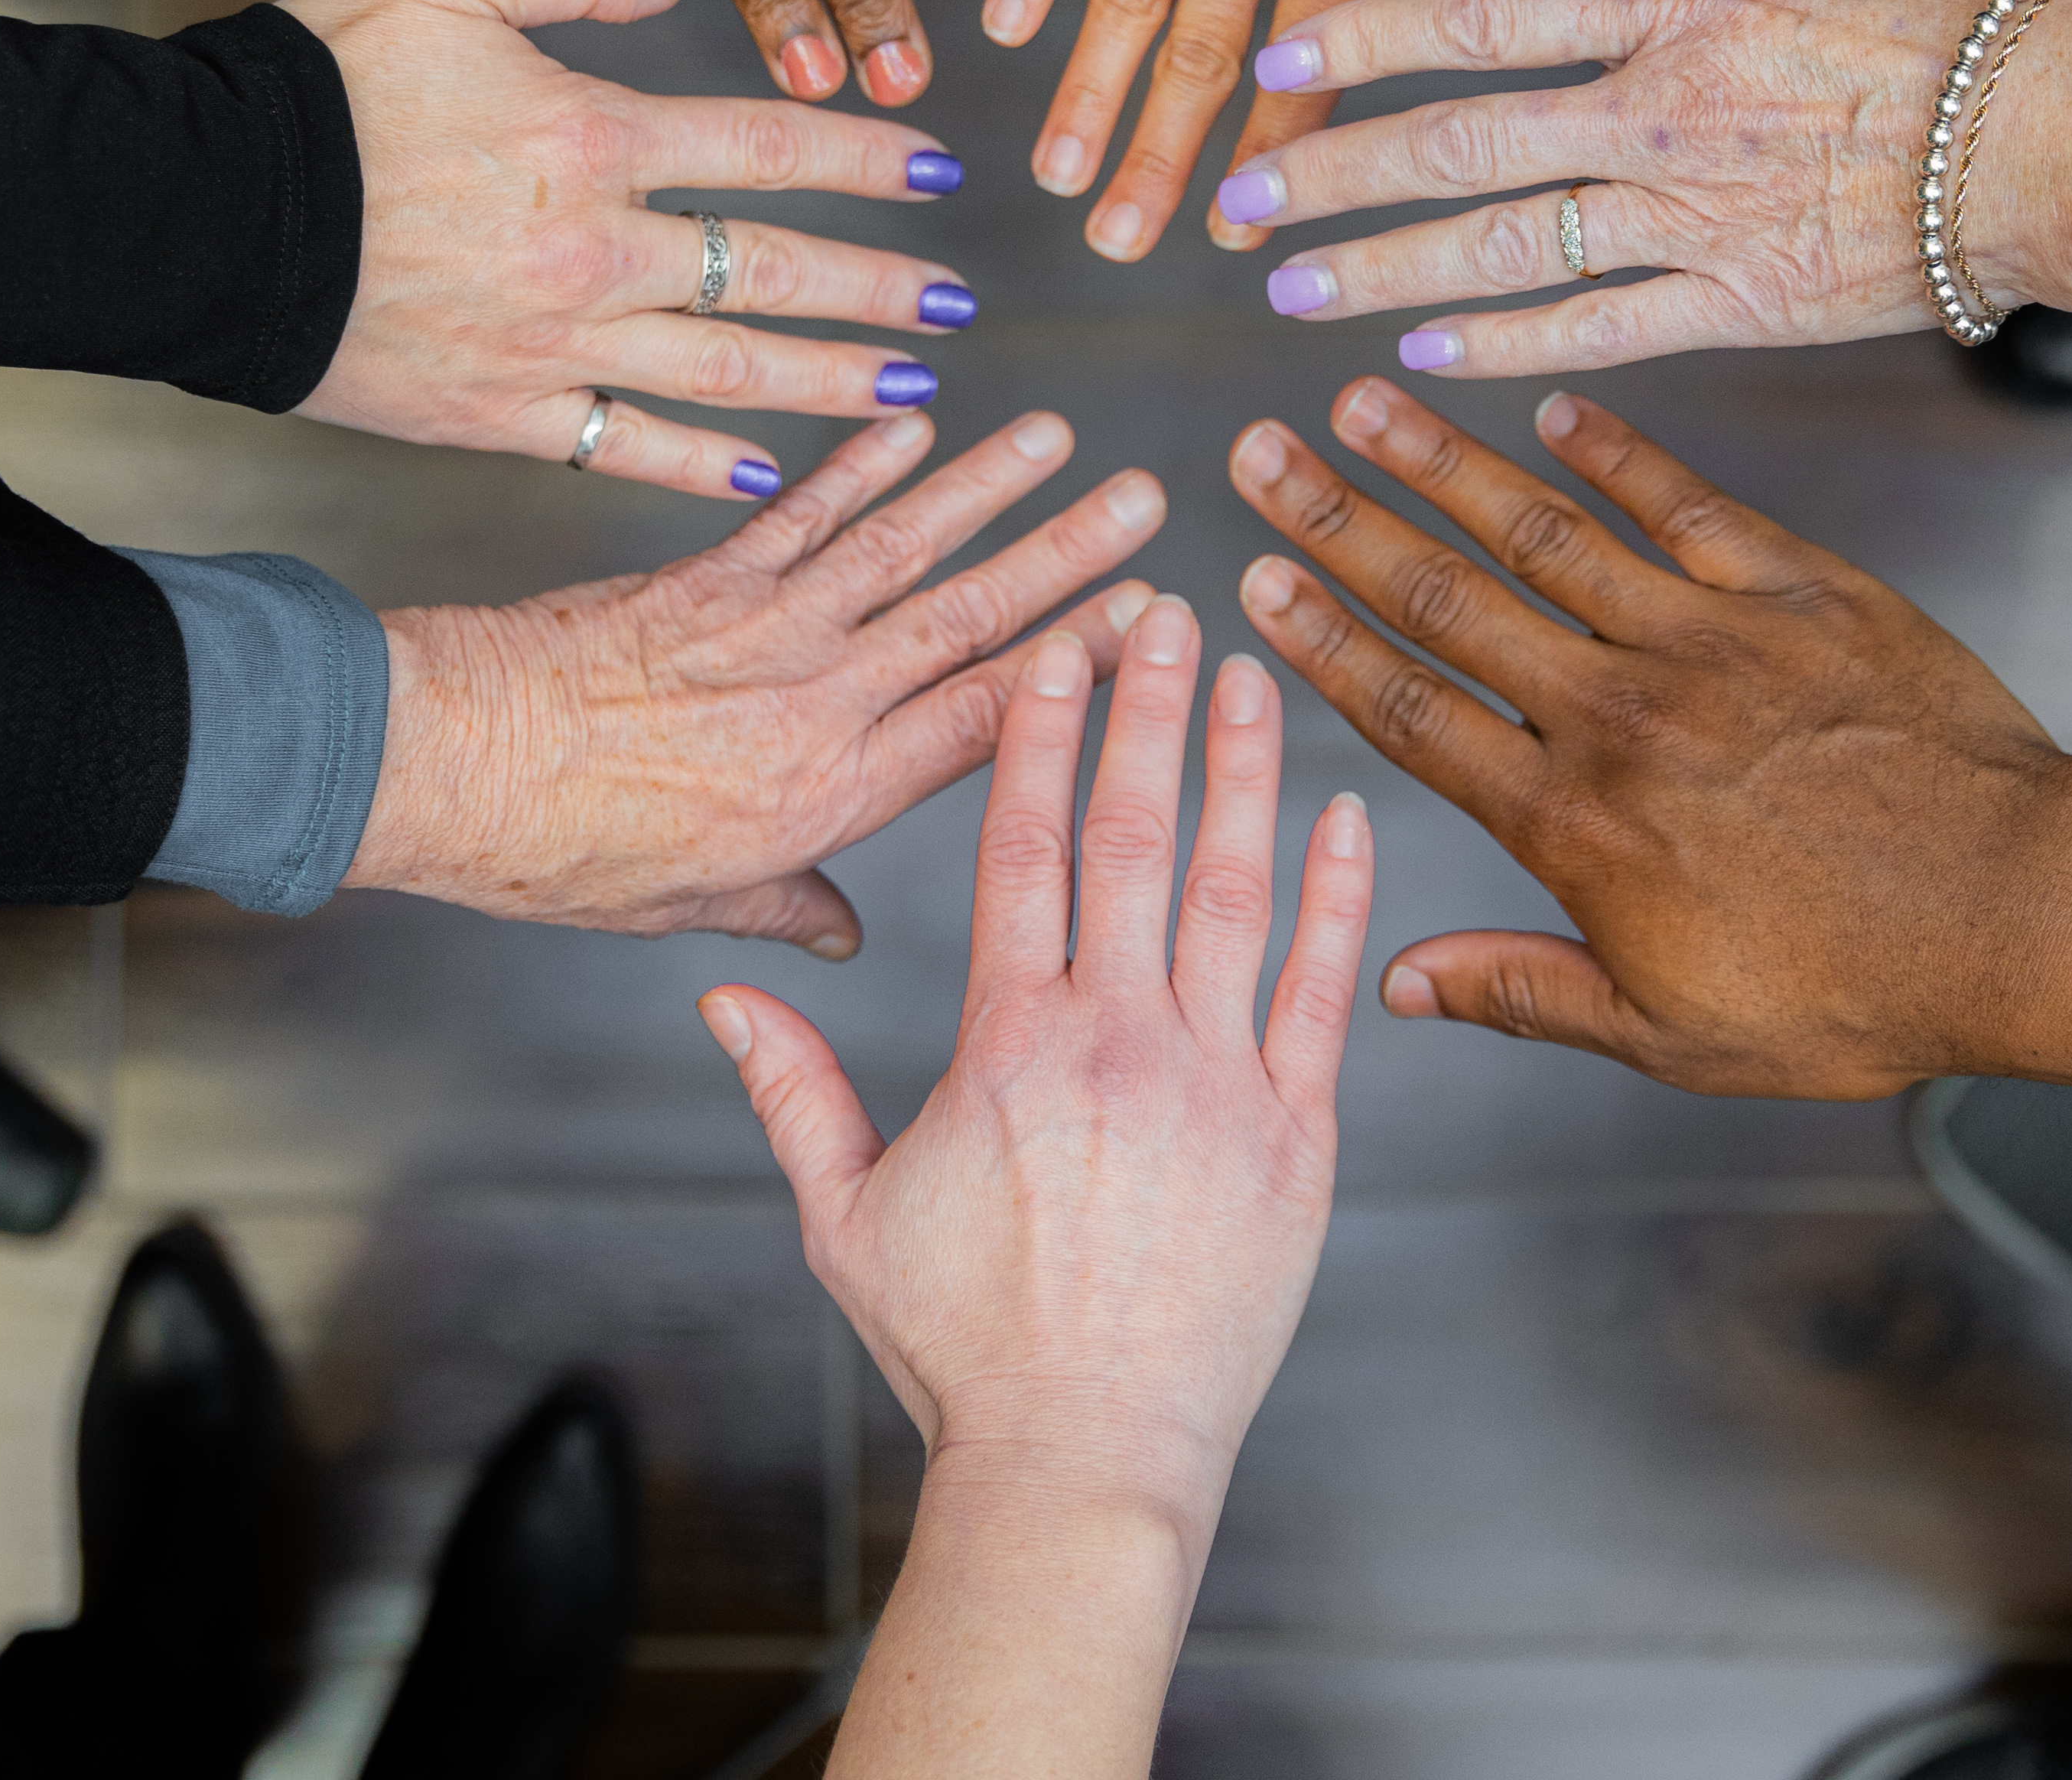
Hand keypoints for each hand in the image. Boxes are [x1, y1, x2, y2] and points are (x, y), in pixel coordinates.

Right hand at [284, 0, 986, 497]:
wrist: (196, 212)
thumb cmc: (314, 86)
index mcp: (594, 137)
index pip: (770, 145)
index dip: (865, 154)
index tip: (937, 164)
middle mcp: (597, 249)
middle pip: (777, 271)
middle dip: (882, 288)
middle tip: (958, 305)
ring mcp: (555, 342)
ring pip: (730, 369)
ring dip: (833, 381)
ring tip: (914, 391)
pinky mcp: (500, 414)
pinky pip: (628, 448)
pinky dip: (705, 465)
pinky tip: (772, 475)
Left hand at [347, 407, 1168, 953]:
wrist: (446, 764)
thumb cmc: (552, 848)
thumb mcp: (683, 905)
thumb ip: (782, 906)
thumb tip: (838, 937)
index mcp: (824, 794)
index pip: (985, 721)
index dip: (1076, 667)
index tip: (1146, 623)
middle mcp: (813, 702)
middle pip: (969, 620)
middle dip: (1067, 557)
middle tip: (1145, 502)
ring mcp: (761, 629)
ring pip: (902, 549)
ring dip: (988, 489)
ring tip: (1058, 438)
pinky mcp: (702, 577)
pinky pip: (801, 511)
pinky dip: (862, 463)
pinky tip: (915, 423)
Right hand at [703, 595, 1370, 1510]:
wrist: (1084, 1458)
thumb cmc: (962, 1351)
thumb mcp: (844, 1216)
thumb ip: (792, 1091)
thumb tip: (724, 997)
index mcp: (1009, 1044)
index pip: (1022, 847)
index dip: (1038, 735)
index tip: (1054, 651)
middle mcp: (1115, 1041)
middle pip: (1132, 837)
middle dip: (1144, 712)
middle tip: (1160, 612)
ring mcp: (1214, 1084)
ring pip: (1238, 891)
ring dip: (1243, 771)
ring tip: (1249, 676)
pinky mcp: (1293, 1138)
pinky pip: (1323, 993)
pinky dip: (1340, 898)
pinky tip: (1347, 816)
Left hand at [1225, 0, 2071, 374]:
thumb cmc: (1976, 26)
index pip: (1480, 14)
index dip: (1366, 34)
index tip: (1282, 51)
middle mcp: (1663, 103)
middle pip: (1454, 137)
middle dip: (1330, 168)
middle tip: (1237, 191)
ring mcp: (1696, 209)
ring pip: (1497, 242)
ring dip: (1380, 267)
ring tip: (1287, 284)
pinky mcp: (1742, 299)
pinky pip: (1591, 329)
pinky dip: (1498, 345)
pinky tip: (1422, 354)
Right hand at [1227, 380, 2052, 1097]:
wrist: (2016, 909)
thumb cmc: (1858, 988)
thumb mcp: (1672, 1033)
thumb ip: (1525, 992)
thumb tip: (1402, 986)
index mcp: (1575, 822)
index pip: (1411, 712)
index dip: (1320, 643)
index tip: (1252, 582)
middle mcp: (1618, 712)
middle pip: (1446, 599)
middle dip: (1338, 521)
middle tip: (1260, 452)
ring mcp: (1707, 639)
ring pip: (1543, 529)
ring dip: (1442, 460)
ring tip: (1367, 400)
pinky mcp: (1798, 591)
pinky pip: (1685, 502)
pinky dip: (1616, 452)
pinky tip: (1557, 413)